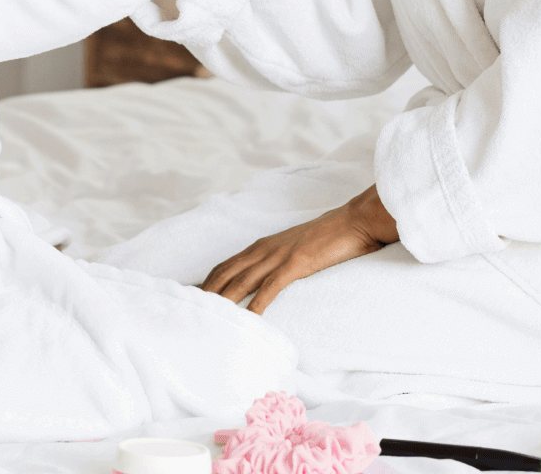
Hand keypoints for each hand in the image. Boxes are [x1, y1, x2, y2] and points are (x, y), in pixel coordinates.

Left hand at [201, 184, 398, 314]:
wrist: (352, 222)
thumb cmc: (326, 238)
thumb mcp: (293, 248)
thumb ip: (276, 261)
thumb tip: (266, 279)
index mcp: (261, 246)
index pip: (224, 266)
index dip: (206, 284)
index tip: (191, 302)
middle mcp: (263, 250)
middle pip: (224, 274)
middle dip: (205, 295)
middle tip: (189, 315)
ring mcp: (278, 256)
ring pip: (241, 281)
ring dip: (223, 301)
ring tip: (208, 319)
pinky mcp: (296, 264)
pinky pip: (270, 287)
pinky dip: (257, 304)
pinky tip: (249, 319)